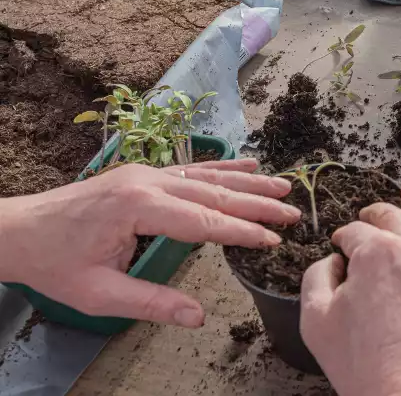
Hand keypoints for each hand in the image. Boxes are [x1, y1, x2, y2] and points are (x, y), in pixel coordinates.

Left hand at [0, 159, 299, 327]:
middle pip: (214, 193)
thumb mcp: (100, 294)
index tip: (274, 239)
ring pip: (208, 176)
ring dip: (248, 181)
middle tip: (293, 211)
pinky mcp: (143, 174)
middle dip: (257, 203)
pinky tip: (246, 163)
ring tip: (283, 185)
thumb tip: (198, 317)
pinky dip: (222, 168)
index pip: (204, 221)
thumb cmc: (56, 263)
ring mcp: (147, 173)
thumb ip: (152, 303)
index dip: (243, 231)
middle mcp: (148, 181)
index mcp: (139, 207)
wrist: (19, 230)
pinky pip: (191, 169)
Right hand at [301, 184, 400, 395]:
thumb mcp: (316, 319)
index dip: (343, 237)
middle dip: (373, 215)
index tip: (339, 247)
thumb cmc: (366, 365)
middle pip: (391, 217)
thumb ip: (316, 277)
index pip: (355, 232)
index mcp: (375, 253)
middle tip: (365, 219)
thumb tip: (332, 262)